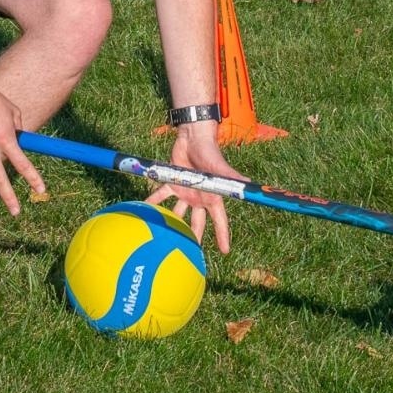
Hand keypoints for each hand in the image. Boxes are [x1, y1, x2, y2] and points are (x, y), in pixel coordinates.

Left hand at [146, 125, 245, 252]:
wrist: (194, 139)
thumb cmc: (210, 153)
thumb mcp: (221, 168)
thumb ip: (232, 178)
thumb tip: (249, 185)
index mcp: (213, 197)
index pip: (219, 220)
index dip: (222, 235)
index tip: (225, 251)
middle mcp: (199, 198)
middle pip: (197, 222)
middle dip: (194, 237)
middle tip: (190, 253)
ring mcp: (185, 192)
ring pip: (178, 213)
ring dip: (172, 223)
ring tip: (165, 237)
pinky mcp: (172, 183)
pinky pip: (161, 195)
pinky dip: (153, 201)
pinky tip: (144, 209)